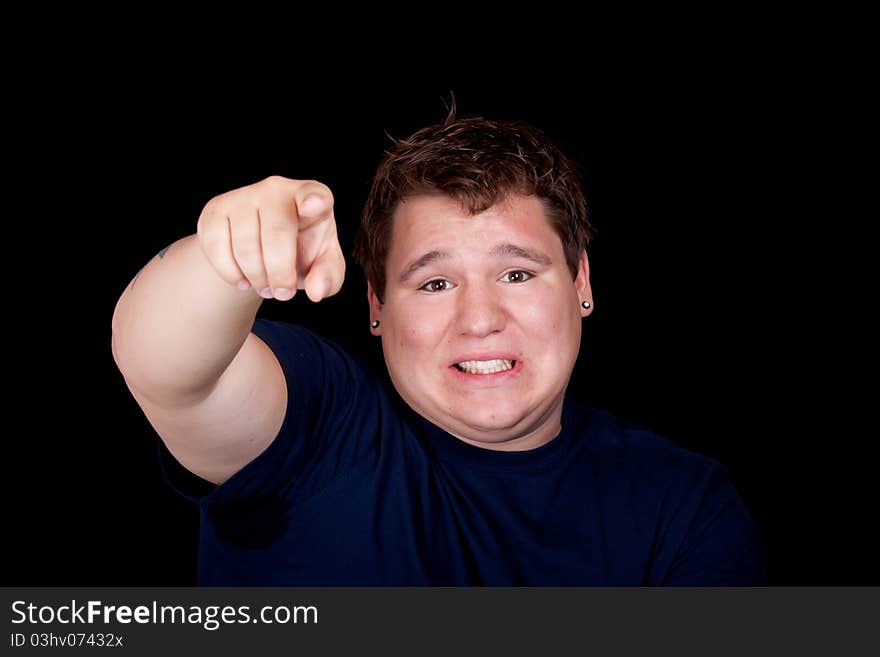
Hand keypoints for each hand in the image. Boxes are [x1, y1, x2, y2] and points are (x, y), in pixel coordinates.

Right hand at [196, 176, 345, 301]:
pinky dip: (231, 275)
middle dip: (280, 275)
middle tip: (283, 293)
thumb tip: (316, 291)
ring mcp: (243, 196)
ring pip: (245, 247)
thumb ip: (329, 277)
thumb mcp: (323, 265)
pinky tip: (243, 278)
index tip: (314, 207)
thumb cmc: (301, 251)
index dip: (314, 201)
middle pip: (277, 235)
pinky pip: (217, 249)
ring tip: (265, 284)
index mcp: (311, 198)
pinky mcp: (216, 210)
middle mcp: (276, 189)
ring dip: (256, 278)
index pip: (314, 195)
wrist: (262, 249)